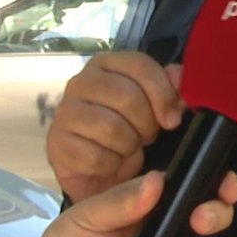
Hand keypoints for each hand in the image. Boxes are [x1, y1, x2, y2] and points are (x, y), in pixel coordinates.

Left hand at [10, 169, 236, 236]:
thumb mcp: (88, 214)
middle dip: (217, 212)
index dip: (216, 179)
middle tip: (202, 217)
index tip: (224, 182)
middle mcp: (165, 223)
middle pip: (210, 213)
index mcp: (151, 198)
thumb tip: (157, 179)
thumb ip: (121, 199)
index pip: (193, 181)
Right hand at [47, 52, 187, 203]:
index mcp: (106, 64)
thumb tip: (180, 76)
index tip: (173, 119)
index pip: (140, 65)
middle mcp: (81, 82)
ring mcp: (64, 111)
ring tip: (128, 148)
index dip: (162, 93)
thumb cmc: (128, 130)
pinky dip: (111, 164)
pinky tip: (110, 162)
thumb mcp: (154, 108)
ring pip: (111, 127)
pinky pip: (95, 156)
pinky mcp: (56, 142)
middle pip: (127, 96)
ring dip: (129, 145)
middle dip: (146, 123)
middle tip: (147, 136)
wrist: (98, 171)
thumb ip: (169, 89)